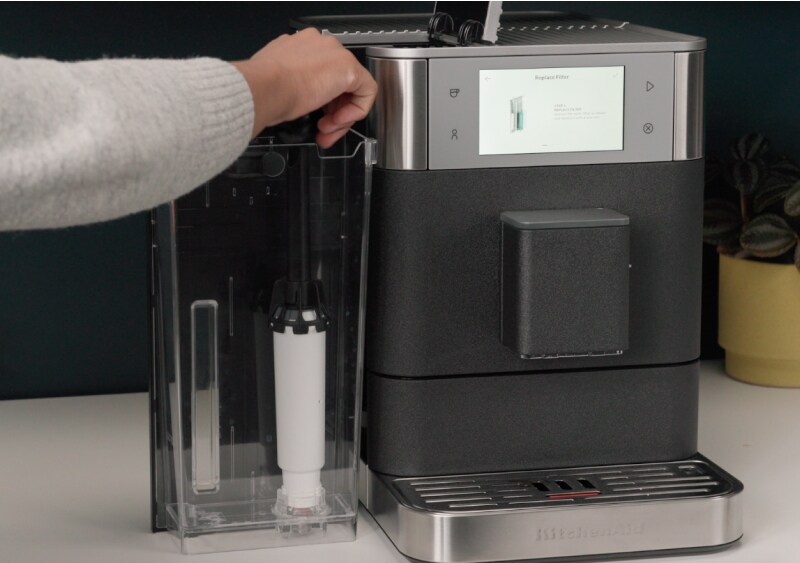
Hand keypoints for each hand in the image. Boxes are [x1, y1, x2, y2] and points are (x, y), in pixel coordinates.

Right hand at [232, 28, 377, 146]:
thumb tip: (297, 95)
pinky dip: (356, 111)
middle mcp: (322, 45)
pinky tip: (338, 122)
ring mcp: (336, 54)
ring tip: (325, 131)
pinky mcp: (349, 68)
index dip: (322, 102)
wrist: (265, 87)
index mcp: (302, 45)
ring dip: (341, 116)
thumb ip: (292, 83)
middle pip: (339, 83)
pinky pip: (366, 91)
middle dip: (333, 112)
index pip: (322, 74)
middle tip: (323, 130)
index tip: (314, 118)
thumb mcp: (278, 83)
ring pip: (352, 89)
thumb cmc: (264, 88)